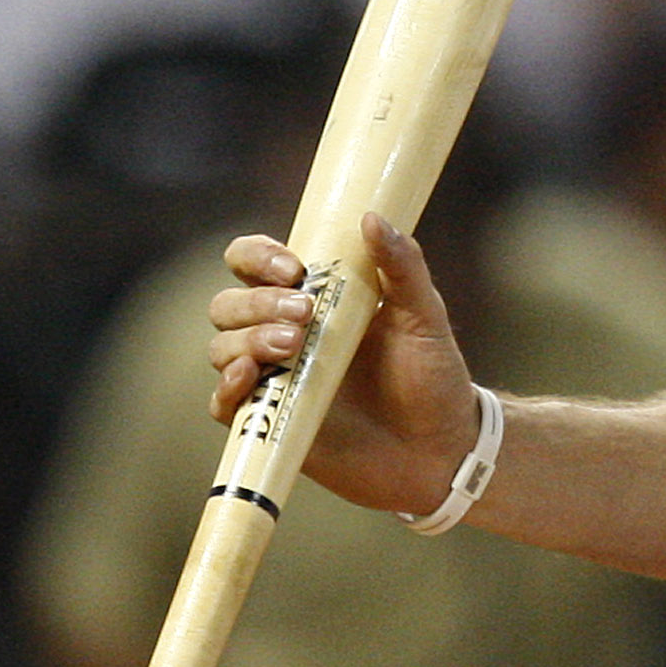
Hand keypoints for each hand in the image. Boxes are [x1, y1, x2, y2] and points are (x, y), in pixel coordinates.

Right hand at [208, 214, 482, 518]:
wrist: (442, 449)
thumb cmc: (433, 377)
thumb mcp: (425, 316)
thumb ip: (403, 266)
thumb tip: (372, 217)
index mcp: (315, 298)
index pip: (255, 263)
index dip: (257, 257)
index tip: (292, 269)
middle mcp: (285, 334)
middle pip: (230, 304)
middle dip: (258, 303)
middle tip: (306, 314)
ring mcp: (275, 379)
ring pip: (223, 347)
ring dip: (247, 340)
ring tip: (293, 346)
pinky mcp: (271, 422)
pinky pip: (225, 403)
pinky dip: (227, 387)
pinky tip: (249, 376)